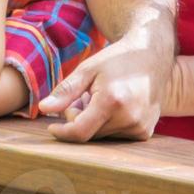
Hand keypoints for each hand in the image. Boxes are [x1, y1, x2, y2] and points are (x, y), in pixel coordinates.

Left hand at [39, 19, 173, 140]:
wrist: (151, 56)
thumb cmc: (115, 60)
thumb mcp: (87, 69)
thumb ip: (65, 90)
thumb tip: (43, 108)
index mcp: (112, 101)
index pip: (80, 131)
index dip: (63, 132)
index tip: (52, 127)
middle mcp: (129, 118)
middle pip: (90, 134)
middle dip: (80, 118)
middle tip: (85, 96)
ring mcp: (140, 127)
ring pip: (102, 136)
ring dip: (95, 122)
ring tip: (101, 98)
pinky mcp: (145, 132)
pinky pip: (116, 137)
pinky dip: (109, 125)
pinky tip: (114, 106)